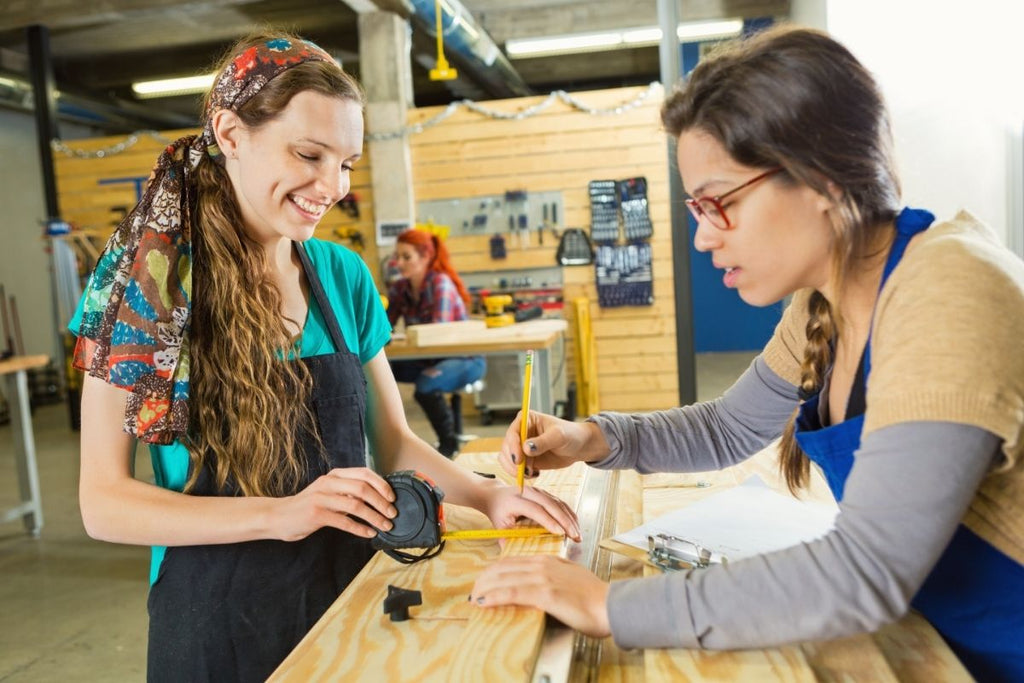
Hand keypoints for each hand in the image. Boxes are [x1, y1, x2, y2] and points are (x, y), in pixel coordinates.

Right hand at [274, 467, 397, 541]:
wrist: (278, 516)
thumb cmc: (308, 505)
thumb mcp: (329, 492)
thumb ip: (348, 492)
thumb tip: (375, 497)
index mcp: (334, 475)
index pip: (364, 473)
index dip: (381, 484)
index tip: (393, 497)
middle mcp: (329, 482)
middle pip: (363, 488)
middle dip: (381, 502)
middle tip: (392, 514)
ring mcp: (321, 497)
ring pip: (355, 505)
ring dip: (374, 517)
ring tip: (385, 526)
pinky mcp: (316, 514)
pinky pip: (344, 521)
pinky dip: (359, 528)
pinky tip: (369, 533)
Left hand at [470, 555, 610, 637]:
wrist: (610, 605)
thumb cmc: (595, 598)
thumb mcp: (571, 578)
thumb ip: (555, 576)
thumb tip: (541, 584)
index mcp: (549, 561)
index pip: (513, 562)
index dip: (495, 571)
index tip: (484, 580)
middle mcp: (543, 566)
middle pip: (503, 568)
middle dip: (485, 580)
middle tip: (474, 591)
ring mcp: (543, 578)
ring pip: (504, 579)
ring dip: (485, 589)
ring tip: (474, 598)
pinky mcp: (545, 594)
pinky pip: (512, 593)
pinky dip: (495, 596)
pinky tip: (484, 601)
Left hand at [482, 483, 581, 541]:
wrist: (497, 495)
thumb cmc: (499, 513)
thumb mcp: (499, 525)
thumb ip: (507, 539)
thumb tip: (517, 557)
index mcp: (515, 499)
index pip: (535, 509)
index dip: (548, 521)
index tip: (560, 534)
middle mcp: (529, 492)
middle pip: (551, 504)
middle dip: (565, 521)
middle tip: (575, 536)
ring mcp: (539, 491)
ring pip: (558, 503)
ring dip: (570, 519)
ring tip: (577, 535)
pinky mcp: (546, 493)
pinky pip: (561, 503)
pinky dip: (569, 514)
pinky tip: (575, 526)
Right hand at [498, 411, 605, 478]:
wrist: (579, 447)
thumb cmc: (570, 434)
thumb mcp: (559, 436)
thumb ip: (543, 441)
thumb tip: (526, 448)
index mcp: (527, 419)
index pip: (513, 432)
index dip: (512, 446)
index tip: (518, 459)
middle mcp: (521, 432)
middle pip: (506, 447)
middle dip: (512, 460)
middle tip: (523, 471)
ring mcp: (521, 446)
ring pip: (507, 459)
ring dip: (514, 469)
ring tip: (531, 473)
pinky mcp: (526, 459)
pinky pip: (515, 468)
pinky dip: (521, 474)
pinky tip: (535, 474)